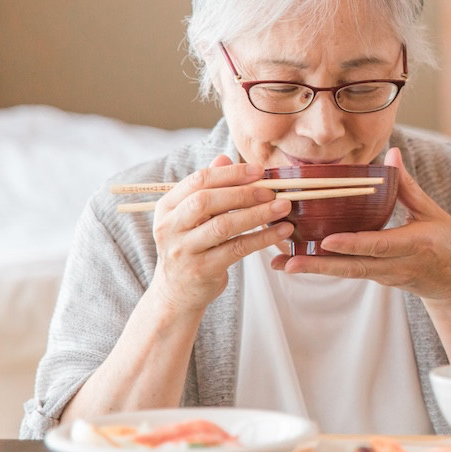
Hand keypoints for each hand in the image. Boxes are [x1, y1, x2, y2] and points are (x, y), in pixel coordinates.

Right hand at [149, 155, 293, 313]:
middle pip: (207, 201)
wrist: (177, 293)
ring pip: (223, 226)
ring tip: (284, 207)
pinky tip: (282, 231)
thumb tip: (224, 158)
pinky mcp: (202, 269)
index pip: (198, 181)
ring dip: (258, 214)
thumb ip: (207, 189)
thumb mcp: (191, 217)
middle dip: (243, 192)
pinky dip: (262, 238)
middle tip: (272, 190)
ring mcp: (184, 250)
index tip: (259, 170)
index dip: (230, 173)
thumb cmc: (191, 247)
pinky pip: (237, 249)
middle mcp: (169, 227)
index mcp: (167, 207)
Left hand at [272, 147, 450, 305]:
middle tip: (288, 260)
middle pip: (353, 267)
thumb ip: (407, 186)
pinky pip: (348, 272)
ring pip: (345, 273)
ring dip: (313, 268)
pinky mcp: (377, 279)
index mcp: (414, 245)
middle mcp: (396, 265)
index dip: (352, 244)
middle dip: (319, 265)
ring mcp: (385, 276)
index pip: (378, 245)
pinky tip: (298, 260)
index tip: (327, 241)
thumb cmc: (449, 244)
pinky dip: (324, 266)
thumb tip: (392, 154)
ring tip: (281, 262)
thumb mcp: (433, 212)